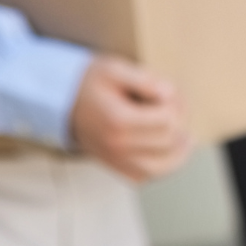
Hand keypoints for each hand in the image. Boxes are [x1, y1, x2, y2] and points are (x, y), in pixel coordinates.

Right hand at [69, 55, 191, 181]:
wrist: (62, 100)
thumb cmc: (91, 82)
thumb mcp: (116, 69)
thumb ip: (145, 80)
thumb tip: (169, 95)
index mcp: (118, 121)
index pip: (168, 121)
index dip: (178, 104)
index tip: (170, 92)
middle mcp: (117, 146)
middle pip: (170, 141)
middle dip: (180, 121)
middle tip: (174, 105)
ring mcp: (115, 160)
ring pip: (163, 168)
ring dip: (179, 150)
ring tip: (182, 132)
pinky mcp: (115, 167)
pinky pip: (146, 176)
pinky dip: (164, 166)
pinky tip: (169, 150)